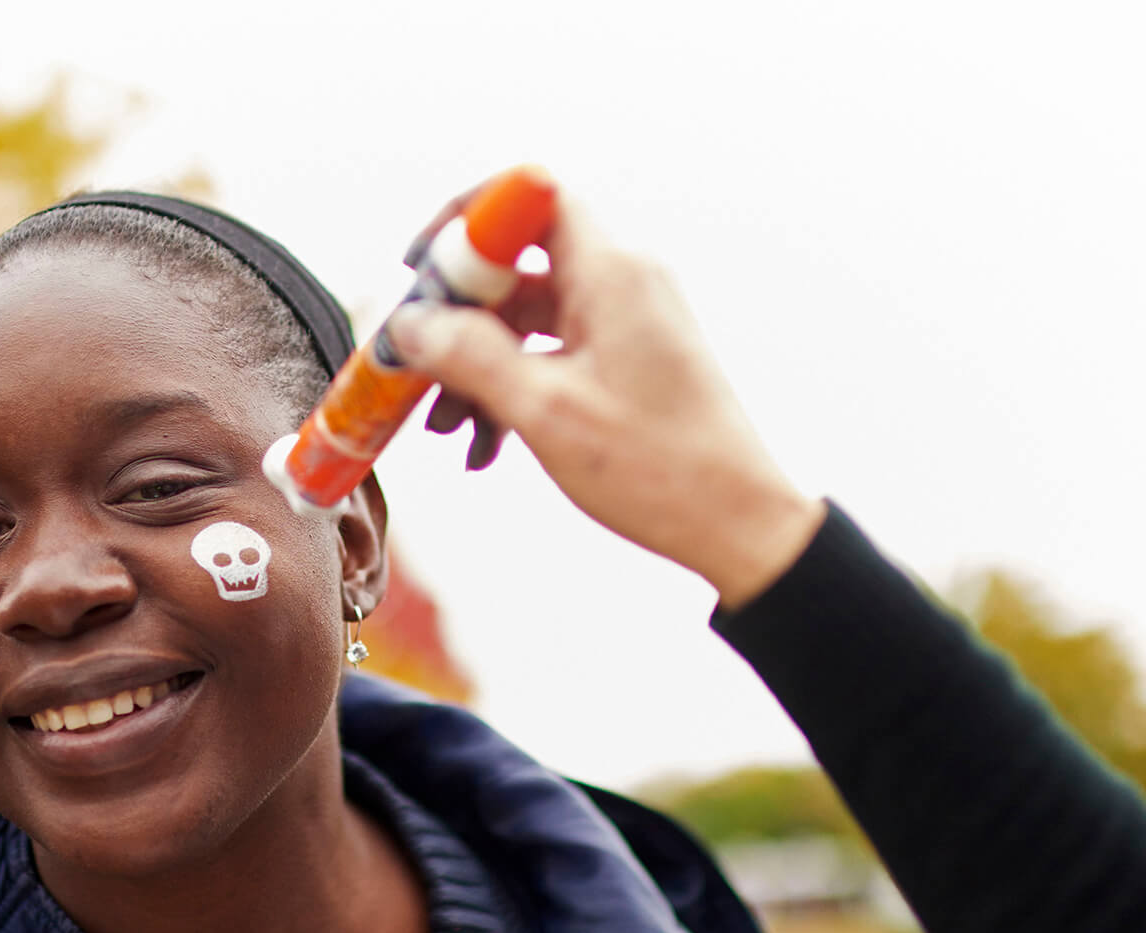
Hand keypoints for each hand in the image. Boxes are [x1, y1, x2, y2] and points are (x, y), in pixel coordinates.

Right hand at [387, 186, 825, 608]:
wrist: (736, 523)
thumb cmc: (656, 466)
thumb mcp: (544, 410)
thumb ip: (469, 357)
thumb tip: (408, 324)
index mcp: (611, 274)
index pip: (531, 197)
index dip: (468, 219)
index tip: (421, 268)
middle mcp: (622, 285)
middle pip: (517, 269)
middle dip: (457, 319)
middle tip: (412, 367)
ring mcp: (626, 326)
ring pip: (527, 323)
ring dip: (477, 368)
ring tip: (445, 429)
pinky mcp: (628, 366)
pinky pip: (552, 357)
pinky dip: (513, 390)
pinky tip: (486, 447)